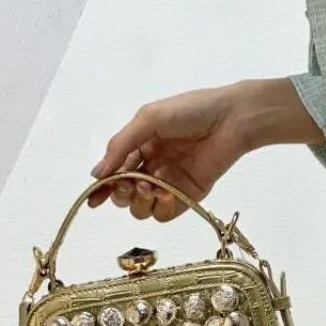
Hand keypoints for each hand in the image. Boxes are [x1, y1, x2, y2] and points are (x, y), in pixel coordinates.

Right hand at [87, 78, 323, 220]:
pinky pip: (165, 214)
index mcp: (139, 146)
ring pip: (141, 209)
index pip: (113, 172)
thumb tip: (96, 173)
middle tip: (131, 184)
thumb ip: (120, 145)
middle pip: (124, 195)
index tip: (93, 200)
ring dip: (140, 201)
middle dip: (121, 194)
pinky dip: (161, 207)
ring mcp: (169, 184)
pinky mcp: (188, 197)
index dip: (102, 187)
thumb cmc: (191, 111)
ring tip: (151, 187)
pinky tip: (167, 192)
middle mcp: (151, 167)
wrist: (232, 119)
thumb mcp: (149, 119)